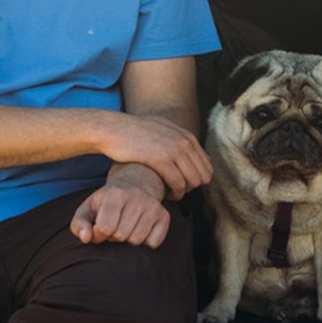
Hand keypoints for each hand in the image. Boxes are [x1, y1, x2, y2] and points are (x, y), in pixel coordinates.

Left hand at [71, 176, 174, 248]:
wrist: (134, 185)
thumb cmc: (105, 203)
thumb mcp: (87, 209)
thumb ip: (79, 225)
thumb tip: (86, 238)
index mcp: (115, 193)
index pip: (104, 227)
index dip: (98, 235)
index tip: (97, 230)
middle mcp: (136, 197)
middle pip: (120, 236)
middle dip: (112, 238)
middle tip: (112, 228)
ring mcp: (153, 206)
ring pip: (136, 241)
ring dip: (127, 241)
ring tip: (124, 228)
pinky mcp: (164, 216)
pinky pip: (153, 244)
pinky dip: (144, 243)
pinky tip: (139, 230)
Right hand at [93, 113, 210, 199]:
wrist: (114, 129)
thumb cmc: (134, 133)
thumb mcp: (161, 128)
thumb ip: (178, 137)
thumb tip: (191, 147)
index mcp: (187, 136)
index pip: (207, 165)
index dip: (197, 179)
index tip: (183, 183)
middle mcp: (184, 142)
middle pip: (204, 176)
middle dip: (192, 187)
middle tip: (177, 190)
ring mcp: (174, 150)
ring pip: (193, 182)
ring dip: (184, 192)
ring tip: (172, 194)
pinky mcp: (161, 159)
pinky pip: (178, 184)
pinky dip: (174, 193)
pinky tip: (165, 194)